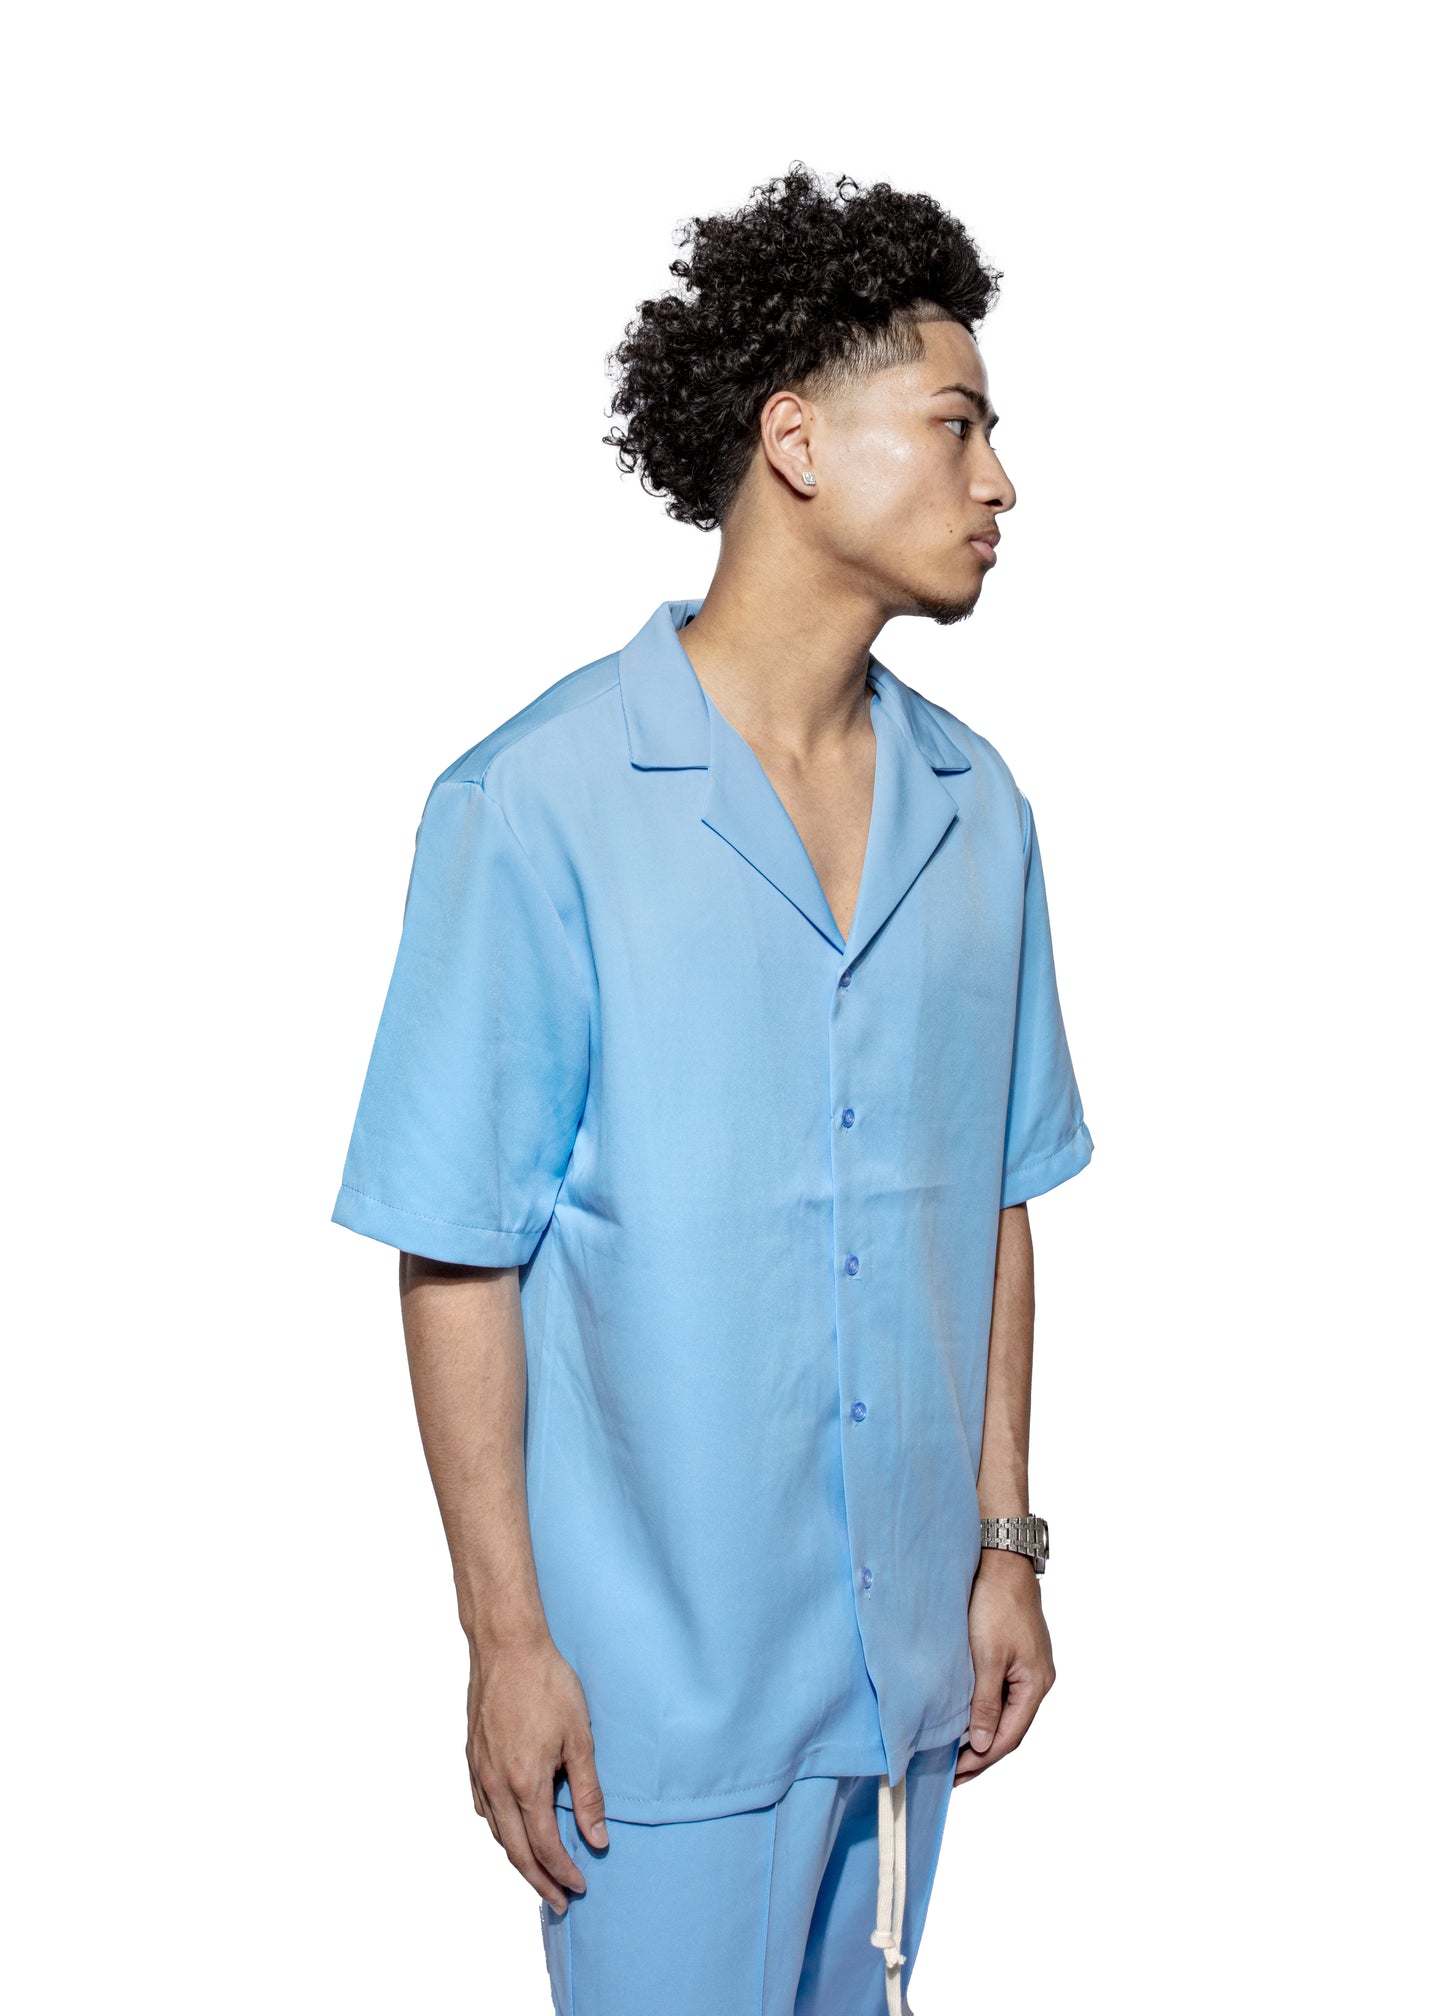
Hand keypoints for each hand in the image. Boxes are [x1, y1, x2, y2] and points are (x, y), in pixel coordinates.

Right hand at [466, 1629, 608, 1910]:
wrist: (507, 1645)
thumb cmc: (547, 1683)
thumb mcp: (580, 1737)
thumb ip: (588, 1792)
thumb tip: (597, 1838)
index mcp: (525, 1783)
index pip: (544, 1846)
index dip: (562, 1872)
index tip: (579, 1887)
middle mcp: (496, 1784)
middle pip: (515, 1850)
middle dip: (539, 1881)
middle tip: (559, 1902)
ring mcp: (479, 1771)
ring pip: (495, 1831)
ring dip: (517, 1857)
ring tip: (538, 1871)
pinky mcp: (472, 1756)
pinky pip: (482, 1806)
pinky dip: (498, 1828)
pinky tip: (509, 1827)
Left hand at [954, 1549, 1055, 1785]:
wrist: (1001, 1561)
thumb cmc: (995, 1605)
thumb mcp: (986, 1657)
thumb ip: (985, 1704)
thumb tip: (982, 1746)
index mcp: (1036, 1685)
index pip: (1009, 1737)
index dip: (982, 1760)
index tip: (955, 1776)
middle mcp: (1038, 1680)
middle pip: (1010, 1729)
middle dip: (982, 1754)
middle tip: (953, 1774)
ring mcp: (1029, 1667)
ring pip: (1006, 1713)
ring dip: (982, 1733)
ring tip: (955, 1752)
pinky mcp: (1017, 1655)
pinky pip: (1003, 1694)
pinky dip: (984, 1710)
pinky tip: (966, 1717)